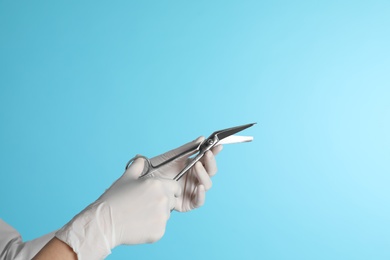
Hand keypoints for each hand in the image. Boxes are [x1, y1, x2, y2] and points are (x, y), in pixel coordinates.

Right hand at [55, 158, 180, 259]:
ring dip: (158, 214)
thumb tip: (140, 158)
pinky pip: (161, 228)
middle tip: (146, 205)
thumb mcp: (126, 178)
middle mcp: (163, 199)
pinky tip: (138, 224)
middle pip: (172, 201)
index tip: (160, 194)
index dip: (169, 190)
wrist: (105, 222)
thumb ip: (137, 166)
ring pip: (167, 214)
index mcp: (158, 184)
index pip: (176, 187)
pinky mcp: (160, 231)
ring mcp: (162, 216)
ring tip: (140, 214)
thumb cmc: (114, 199)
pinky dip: (152, 227)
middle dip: (163, 202)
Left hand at [149, 137, 222, 211]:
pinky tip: (199, 187)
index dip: (214, 153)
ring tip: (197, 166)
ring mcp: (192, 190)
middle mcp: (195, 178)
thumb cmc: (156, 169)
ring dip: (204, 175)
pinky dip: (201, 194)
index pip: (207, 159)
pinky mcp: (187, 203)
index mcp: (193, 166)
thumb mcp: (172, 157)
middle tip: (207, 154)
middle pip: (211, 172)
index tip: (218, 145)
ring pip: (207, 184)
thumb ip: (188, 149)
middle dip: (211, 162)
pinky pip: (199, 201)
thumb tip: (202, 138)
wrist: (142, 182)